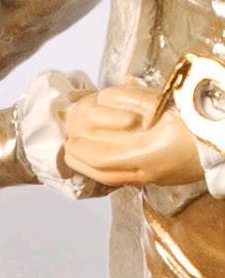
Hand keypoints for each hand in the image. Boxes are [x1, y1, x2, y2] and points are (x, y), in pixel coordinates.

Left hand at [63, 79, 206, 187]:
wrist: (224, 142)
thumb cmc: (200, 119)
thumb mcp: (167, 104)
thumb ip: (136, 100)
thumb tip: (105, 97)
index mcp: (150, 152)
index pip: (105, 158)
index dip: (84, 151)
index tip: (70, 141)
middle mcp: (150, 171)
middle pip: (105, 174)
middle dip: (83, 163)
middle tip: (68, 150)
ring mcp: (156, 179)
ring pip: (115, 180)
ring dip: (92, 170)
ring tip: (79, 157)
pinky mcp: (161, 180)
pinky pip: (127, 180)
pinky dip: (108, 172)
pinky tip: (102, 163)